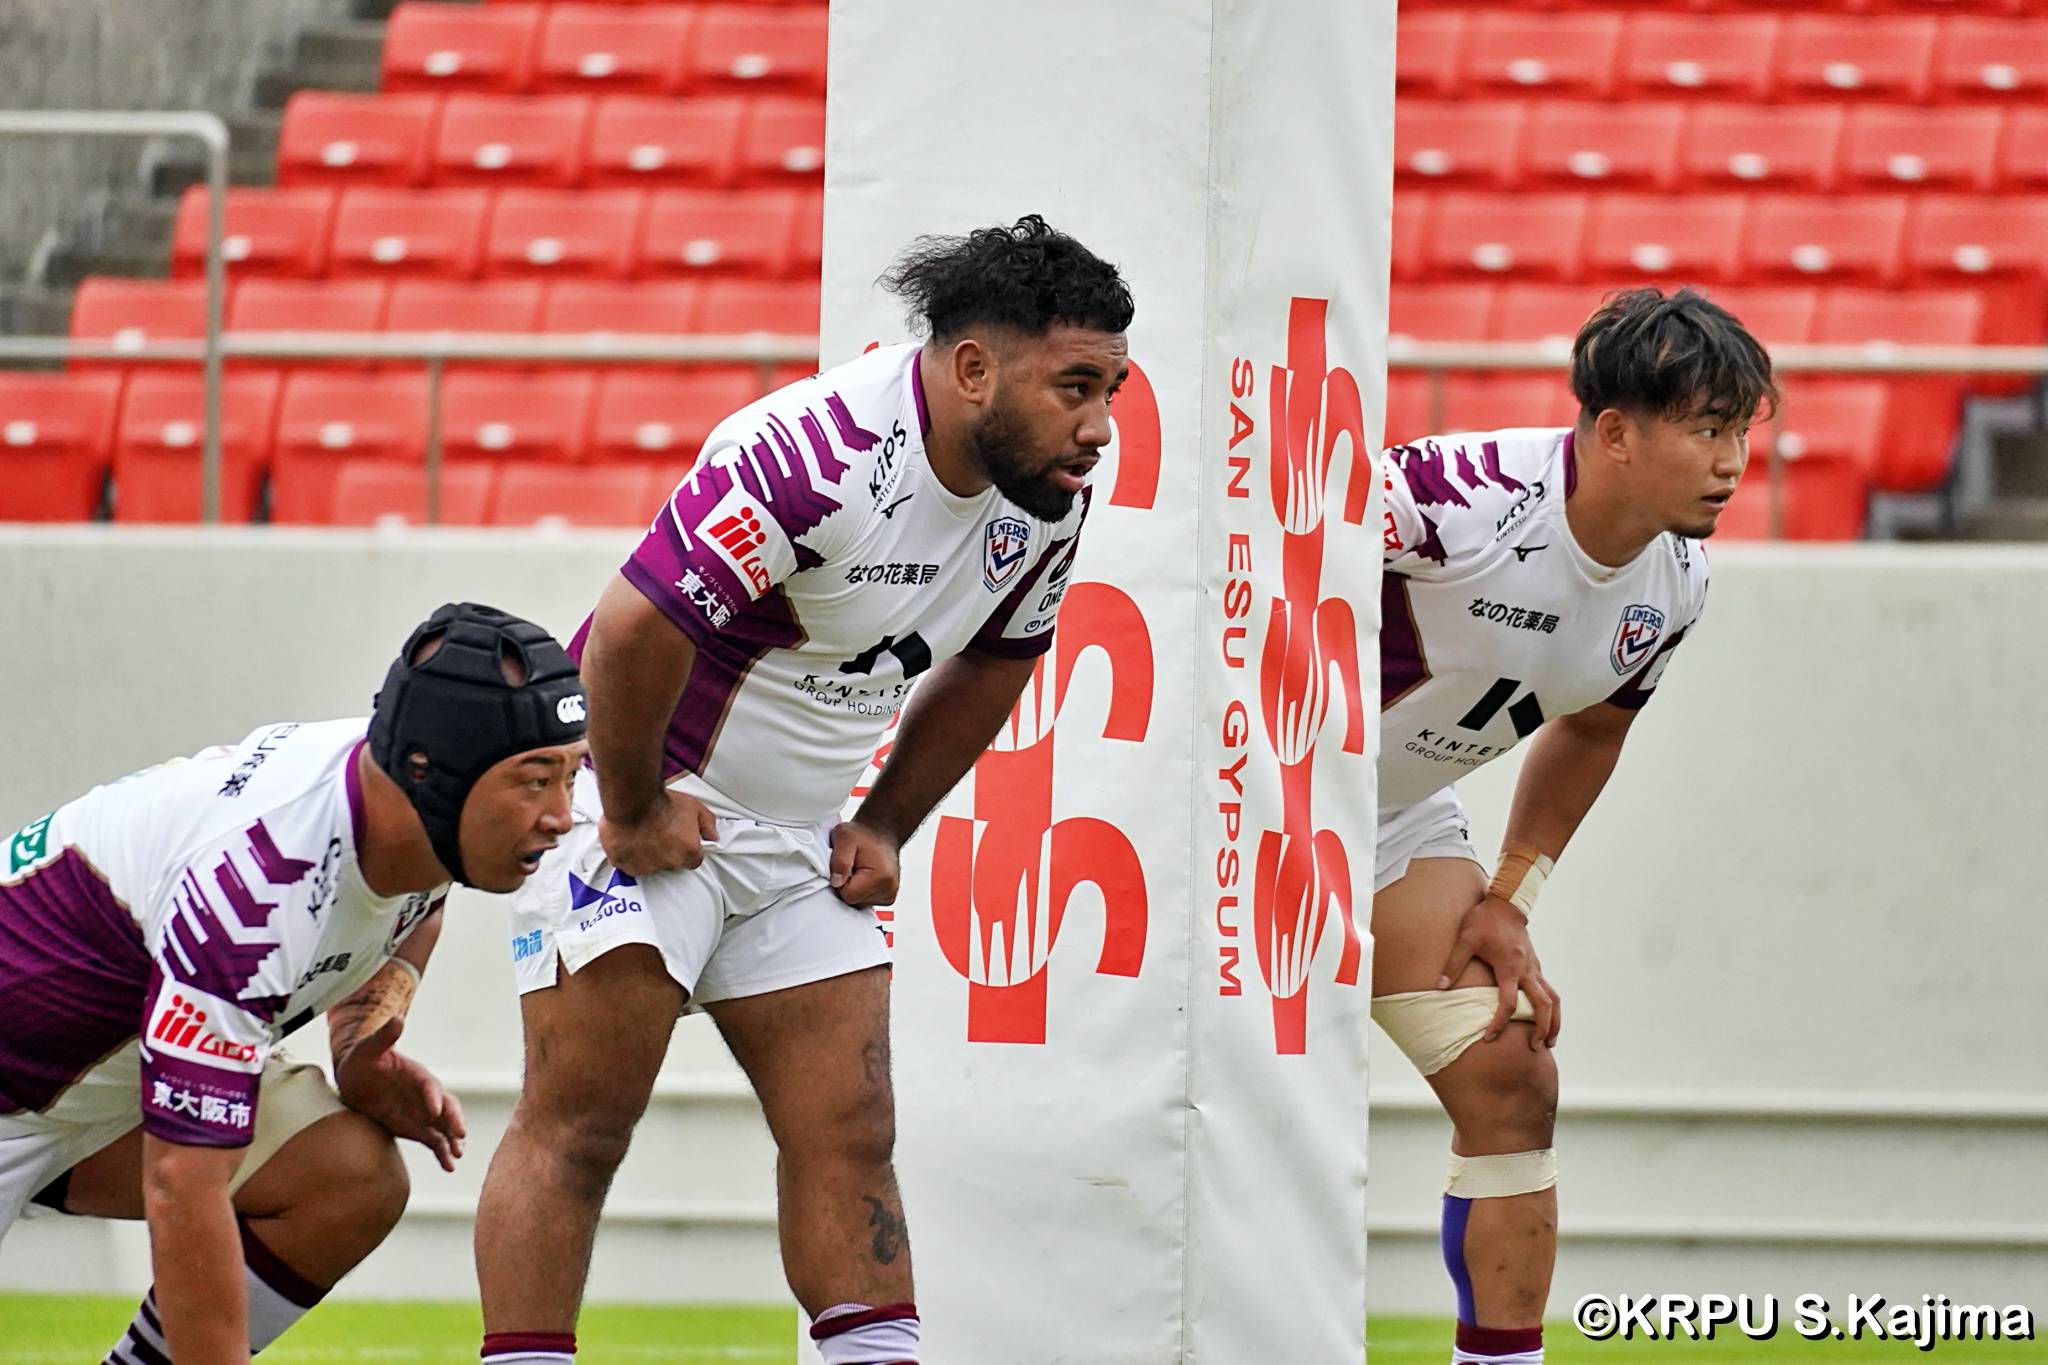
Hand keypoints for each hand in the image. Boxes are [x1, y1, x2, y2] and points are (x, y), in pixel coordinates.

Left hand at [334, 1014, 466, 1171]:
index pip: (428, 1085)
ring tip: (457, 1154)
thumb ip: (384, 1036)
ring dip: (452, 1140)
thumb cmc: (362, 1059)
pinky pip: (433, 1141)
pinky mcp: (415, 1127)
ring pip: (443, 1126)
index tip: (434, 1110)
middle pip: (446, 1106)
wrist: (356, 1077)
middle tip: (460, 1135)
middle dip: (453, 1120)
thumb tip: (397, 1019)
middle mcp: (424, 1094)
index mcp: (415, 1074)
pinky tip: (449, 1167)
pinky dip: (442, 1153)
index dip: (433, 1097)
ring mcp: (421, 1112)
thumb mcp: (368, 1047)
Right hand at [600, 789, 718, 876]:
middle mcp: (668, 864)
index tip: (678, 839)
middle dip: (666, 852)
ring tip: (642, 833)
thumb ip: (708, 824)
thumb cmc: (664, 801)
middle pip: (670, 864)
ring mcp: (644, 866)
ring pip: (648, 865)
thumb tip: (714, 837)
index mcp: (688, 852)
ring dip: (646, 854)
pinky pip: (627, 864)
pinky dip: (627, 855)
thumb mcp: (694, 807)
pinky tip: (627, 839)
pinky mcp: (623, 863)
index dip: (686, 849)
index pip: (693, 861)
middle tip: (659, 832)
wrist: (633, 798)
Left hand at [828, 820, 900, 907]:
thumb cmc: (863, 834)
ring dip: (854, 888)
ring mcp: (889, 894)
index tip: (845, 866)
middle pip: (854, 901)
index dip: (841, 881)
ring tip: (859, 869)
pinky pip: (865, 901)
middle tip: (852, 866)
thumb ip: (839, 861)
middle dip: (847, 885)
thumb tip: (836, 882)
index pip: (848, 895)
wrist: (881, 831)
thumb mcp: (844, 838)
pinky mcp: (887, 897)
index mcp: (881, 877)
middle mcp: (889, 889)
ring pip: (859, 903)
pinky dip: (861, 890)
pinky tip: (864, 876)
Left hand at [1436, 896, 1561, 1049]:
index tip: (1489, 1037)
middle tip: (1535, 1048)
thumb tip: (1440, 987)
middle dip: (1542, 1029)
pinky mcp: (1536, 966)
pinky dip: (1551, 1009)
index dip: (1499, 1023)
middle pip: (1544, 1005)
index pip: (1509, 1003)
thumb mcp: (1465, 938)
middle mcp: (1527, 971)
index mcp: (1509, 967)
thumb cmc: (1483, 921)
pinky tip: (1545, 1021)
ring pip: (1553, 999)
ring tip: (1549, 1042)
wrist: (1505, 904)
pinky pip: (1550, 991)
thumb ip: (1453, 964)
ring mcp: (1535, 968)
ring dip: (1553, 1022)